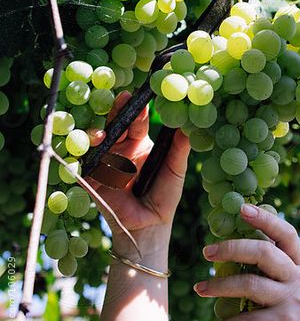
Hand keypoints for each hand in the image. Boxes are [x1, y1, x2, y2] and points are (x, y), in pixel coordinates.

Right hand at [86, 91, 189, 258]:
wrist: (149, 226)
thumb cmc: (164, 197)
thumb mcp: (176, 170)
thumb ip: (180, 148)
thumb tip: (191, 123)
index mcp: (139, 145)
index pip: (137, 122)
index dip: (138, 109)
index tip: (140, 94)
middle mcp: (120, 150)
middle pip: (116, 125)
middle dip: (117, 111)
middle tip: (122, 98)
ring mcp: (106, 162)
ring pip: (100, 139)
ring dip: (101, 131)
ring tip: (106, 131)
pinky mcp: (93, 177)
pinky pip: (87, 160)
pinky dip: (88, 151)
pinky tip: (95, 144)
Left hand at [193, 204, 299, 320]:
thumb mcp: (295, 294)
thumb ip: (276, 275)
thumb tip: (237, 253)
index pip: (286, 234)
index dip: (265, 218)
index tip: (242, 208)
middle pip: (264, 252)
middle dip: (232, 248)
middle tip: (207, 252)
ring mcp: (294, 302)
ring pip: (249, 283)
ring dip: (219, 286)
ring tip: (200, 289)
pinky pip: (246, 319)